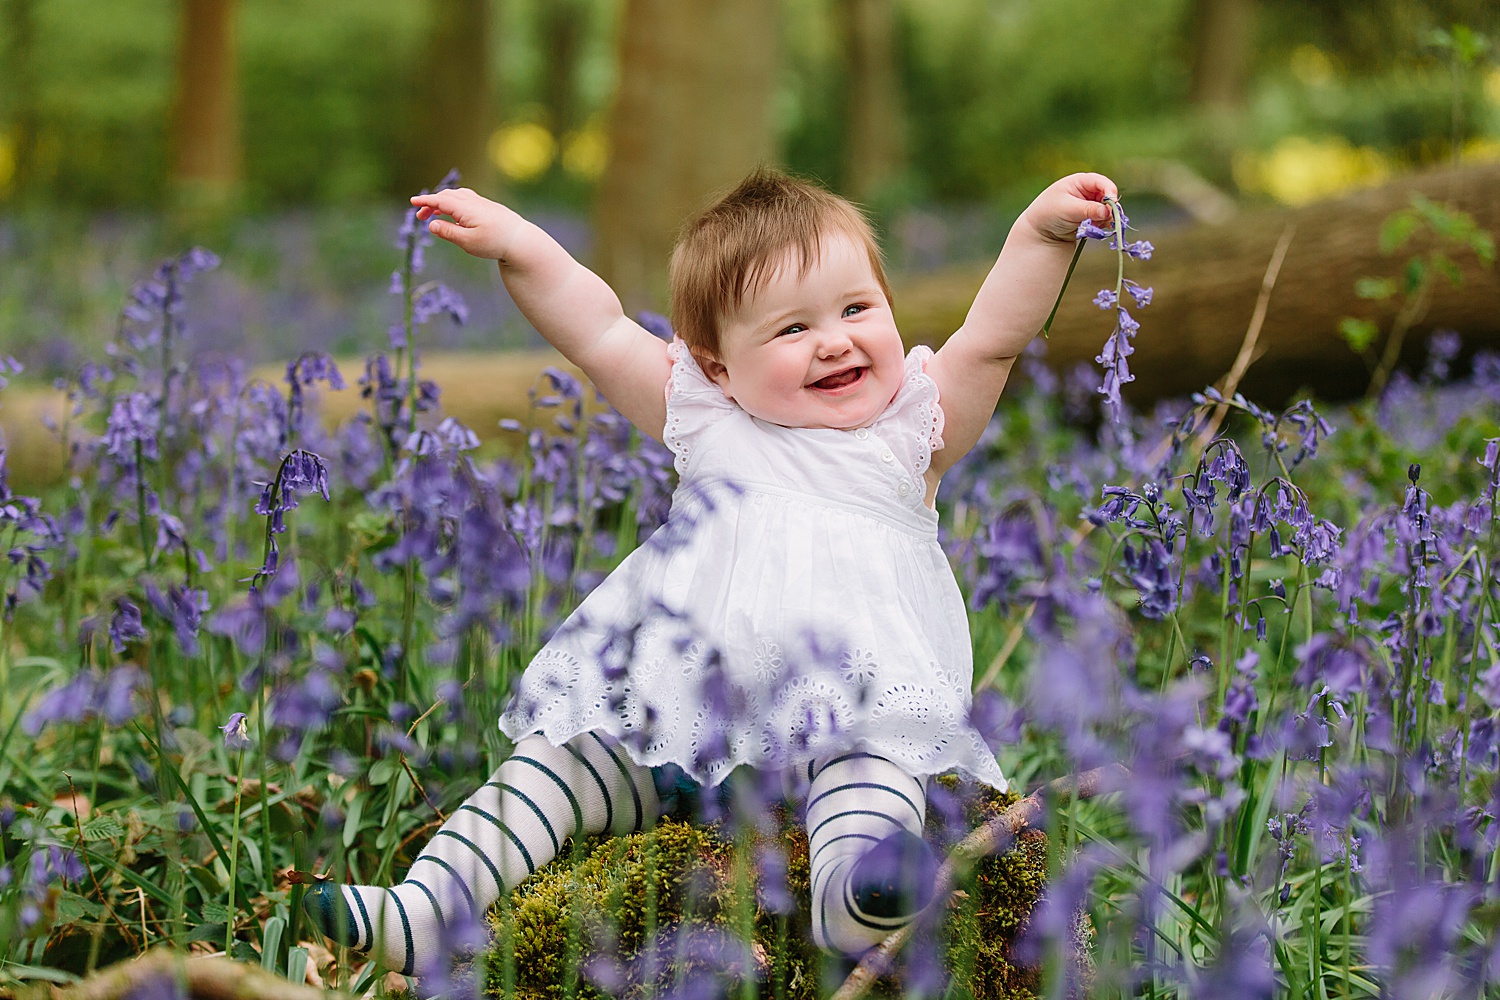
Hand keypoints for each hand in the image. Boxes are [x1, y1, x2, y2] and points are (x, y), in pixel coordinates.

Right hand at [409, 188, 526, 261]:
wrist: (521, 240)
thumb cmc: (494, 243)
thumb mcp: (468, 242)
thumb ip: (448, 232)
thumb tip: (431, 224)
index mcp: (465, 209)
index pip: (440, 200)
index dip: (425, 201)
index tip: (412, 202)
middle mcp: (473, 202)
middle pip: (447, 196)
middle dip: (432, 203)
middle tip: (421, 216)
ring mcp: (482, 203)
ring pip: (457, 196)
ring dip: (443, 202)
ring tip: (436, 214)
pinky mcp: (489, 207)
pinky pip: (467, 199)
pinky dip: (455, 202)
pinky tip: (456, 212)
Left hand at [1019, 172, 1118, 243]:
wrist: (1039, 234)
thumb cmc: (1048, 214)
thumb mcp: (1067, 209)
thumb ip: (1088, 209)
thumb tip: (1107, 211)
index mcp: (1079, 182)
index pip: (1101, 182)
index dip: (1109, 192)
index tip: (1112, 205)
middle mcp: (1087, 191)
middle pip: (1108, 196)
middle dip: (1109, 208)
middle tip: (1105, 219)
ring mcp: (1089, 205)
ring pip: (1107, 209)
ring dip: (1105, 218)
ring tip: (1092, 226)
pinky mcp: (1090, 218)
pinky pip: (1103, 220)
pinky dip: (1101, 225)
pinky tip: (1091, 229)